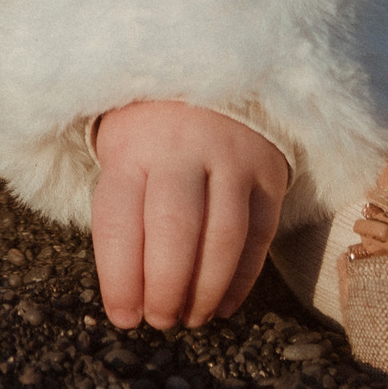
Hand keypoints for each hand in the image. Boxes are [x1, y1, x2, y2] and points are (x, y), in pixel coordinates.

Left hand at [90, 97, 289, 329]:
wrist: (208, 68)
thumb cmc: (152, 129)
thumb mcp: (122, 151)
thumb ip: (124, 210)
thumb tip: (127, 295)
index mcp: (132, 147)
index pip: (119, 220)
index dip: (120, 279)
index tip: (123, 317)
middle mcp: (182, 148)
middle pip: (173, 230)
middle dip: (165, 289)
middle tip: (159, 321)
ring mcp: (231, 156)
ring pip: (223, 236)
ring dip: (206, 290)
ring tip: (191, 318)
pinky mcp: (268, 169)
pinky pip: (260, 234)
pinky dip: (243, 279)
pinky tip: (223, 306)